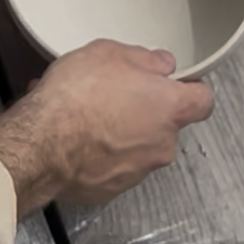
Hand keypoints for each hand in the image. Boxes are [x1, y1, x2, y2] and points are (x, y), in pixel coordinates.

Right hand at [0, 41, 213, 218]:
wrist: (41, 144)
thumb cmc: (76, 98)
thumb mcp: (108, 53)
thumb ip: (143, 58)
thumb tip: (159, 64)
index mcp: (169, 109)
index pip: (203, 101)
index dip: (191, 90)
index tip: (176, 84)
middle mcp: (161, 145)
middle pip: (163, 125)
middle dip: (141, 110)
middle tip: (111, 94)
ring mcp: (137, 172)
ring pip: (135, 147)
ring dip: (116, 132)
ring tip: (81, 115)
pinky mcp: (110, 190)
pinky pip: (110, 167)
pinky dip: (96, 154)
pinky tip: (70, 137)